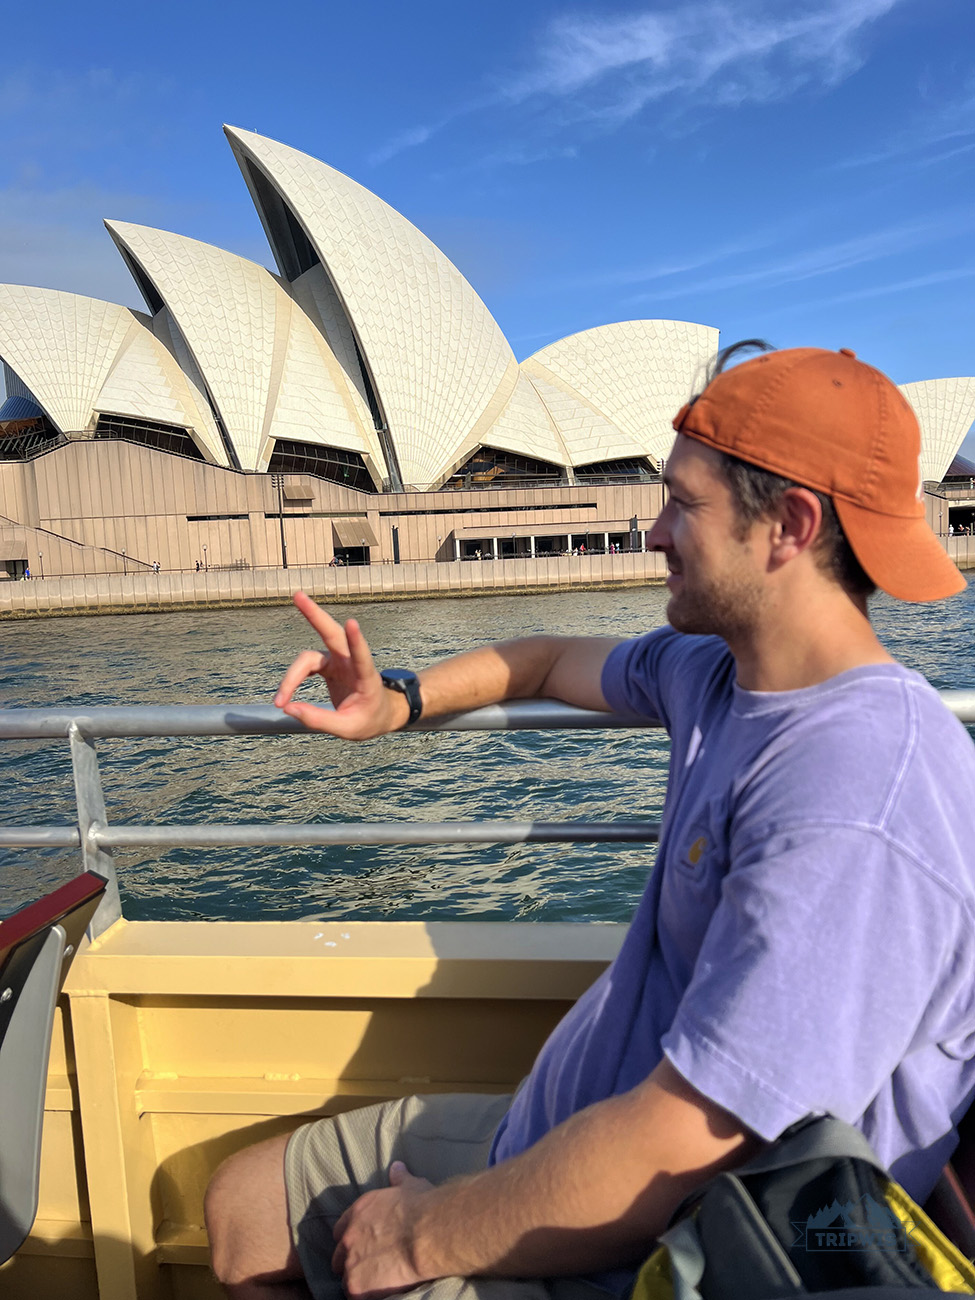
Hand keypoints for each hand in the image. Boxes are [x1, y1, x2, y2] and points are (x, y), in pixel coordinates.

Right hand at [274, 592, 408, 737]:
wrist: (379, 713)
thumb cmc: (370, 719)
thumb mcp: (349, 728)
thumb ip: (320, 720)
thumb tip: (289, 709)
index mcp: (366, 676)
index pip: (362, 656)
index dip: (356, 640)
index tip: (351, 623)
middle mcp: (350, 662)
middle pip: (331, 634)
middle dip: (314, 615)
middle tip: (298, 595)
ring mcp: (338, 661)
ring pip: (309, 657)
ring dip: (292, 676)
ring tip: (279, 700)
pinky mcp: (328, 665)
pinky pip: (305, 667)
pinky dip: (293, 680)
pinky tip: (284, 696)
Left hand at [332, 1162, 437, 1299]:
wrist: (427, 1232)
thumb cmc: (422, 1207)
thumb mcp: (410, 1186)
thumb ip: (399, 1178)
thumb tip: (397, 1167)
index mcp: (358, 1212)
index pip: (341, 1230)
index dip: (352, 1239)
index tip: (363, 1245)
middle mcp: (348, 1237)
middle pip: (339, 1256)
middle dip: (351, 1262)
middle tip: (369, 1267)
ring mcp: (350, 1262)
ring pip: (346, 1279)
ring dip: (358, 1281)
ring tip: (376, 1284)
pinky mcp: (356, 1286)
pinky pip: (354, 1297)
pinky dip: (366, 1297)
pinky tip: (380, 1294)